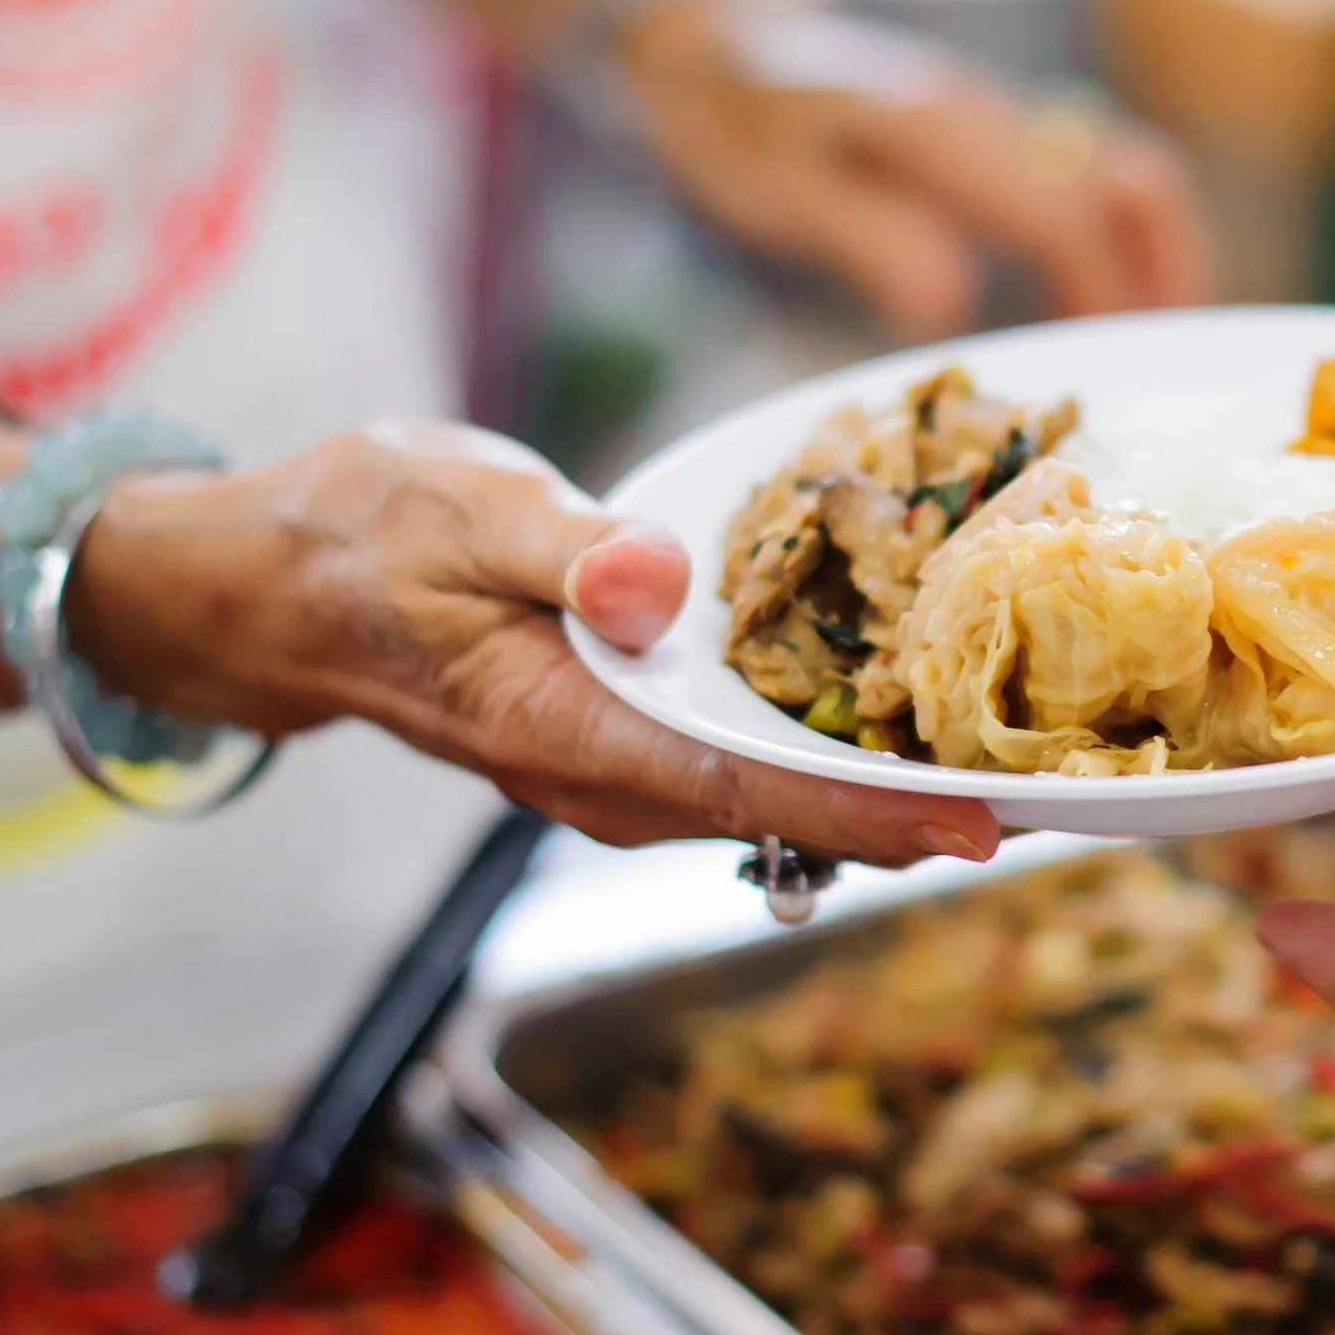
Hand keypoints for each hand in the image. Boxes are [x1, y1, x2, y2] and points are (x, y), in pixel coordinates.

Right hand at [68, 423, 1001, 864]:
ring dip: (878, 793)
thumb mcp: (453, 505)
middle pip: (778, 817)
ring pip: (765, 801)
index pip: (736, 789)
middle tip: (1057, 798)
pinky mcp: (617, 741)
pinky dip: (822, 755)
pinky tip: (897, 720)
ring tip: (1009, 763)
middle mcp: (594, 774)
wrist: (277, 587)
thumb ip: (561, 548)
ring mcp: (607, 768)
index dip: (862, 812)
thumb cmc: (359, 530)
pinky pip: (737, 767)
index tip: (977, 829)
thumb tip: (652, 586)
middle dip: (909, 816)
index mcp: (559, 725)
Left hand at [622, 0, 1207, 337]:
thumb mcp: (783, 187)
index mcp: (945, 128)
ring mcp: (993, 114)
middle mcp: (988, 113)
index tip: (1110, 363)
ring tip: (1147, 332)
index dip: (1103, 292)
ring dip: (1151, 250)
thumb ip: (869, 236)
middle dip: (1166, 269)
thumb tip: (950, 305)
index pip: (1064, 214)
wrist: (707, 37)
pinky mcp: (984, 128)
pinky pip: (1080, 176)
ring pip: (1116, 174)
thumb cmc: (736, 118)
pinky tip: (1085, 296)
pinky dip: (1109, 234)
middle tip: (1168, 356)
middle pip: (1127, 182)